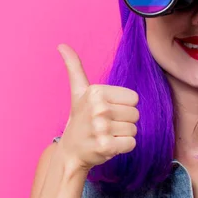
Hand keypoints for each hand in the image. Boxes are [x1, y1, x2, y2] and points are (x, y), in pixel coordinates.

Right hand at [56, 44, 139, 170]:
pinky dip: (123, 147)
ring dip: (123, 135)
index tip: (107, 111)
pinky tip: (109, 146)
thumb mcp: (78, 92)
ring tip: (106, 135)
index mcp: (96, 92)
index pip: (134, 98)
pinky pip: (131, 143)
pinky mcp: (106, 146)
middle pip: (136, 114)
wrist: (71, 152)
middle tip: (106, 126)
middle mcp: (98, 108)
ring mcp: (101, 128)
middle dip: (124, 122)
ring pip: (134, 129)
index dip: (123, 107)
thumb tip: (62, 45)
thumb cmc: (80, 120)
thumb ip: (74, 68)